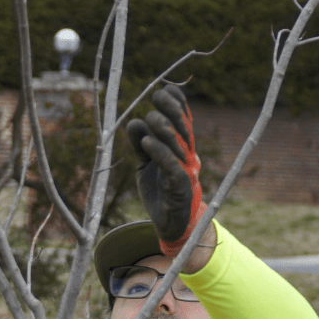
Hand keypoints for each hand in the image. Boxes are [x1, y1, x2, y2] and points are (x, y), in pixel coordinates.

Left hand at [126, 85, 206, 256]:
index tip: (156, 101)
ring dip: (158, 129)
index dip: (168, 97)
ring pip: (172, 134)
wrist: (171, 221)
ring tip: (146, 140)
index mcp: (178, 138)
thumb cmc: (160, 190)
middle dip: (160, 113)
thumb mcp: (145, 163)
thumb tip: (134, 122)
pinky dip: (157, 149)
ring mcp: (184, 164)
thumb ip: (141, 143)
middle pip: (174, 114)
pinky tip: (146, 145)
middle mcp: (184, 147)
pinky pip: (169, 160)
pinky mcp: (179, 182)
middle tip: (152, 127)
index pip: (179, 105)